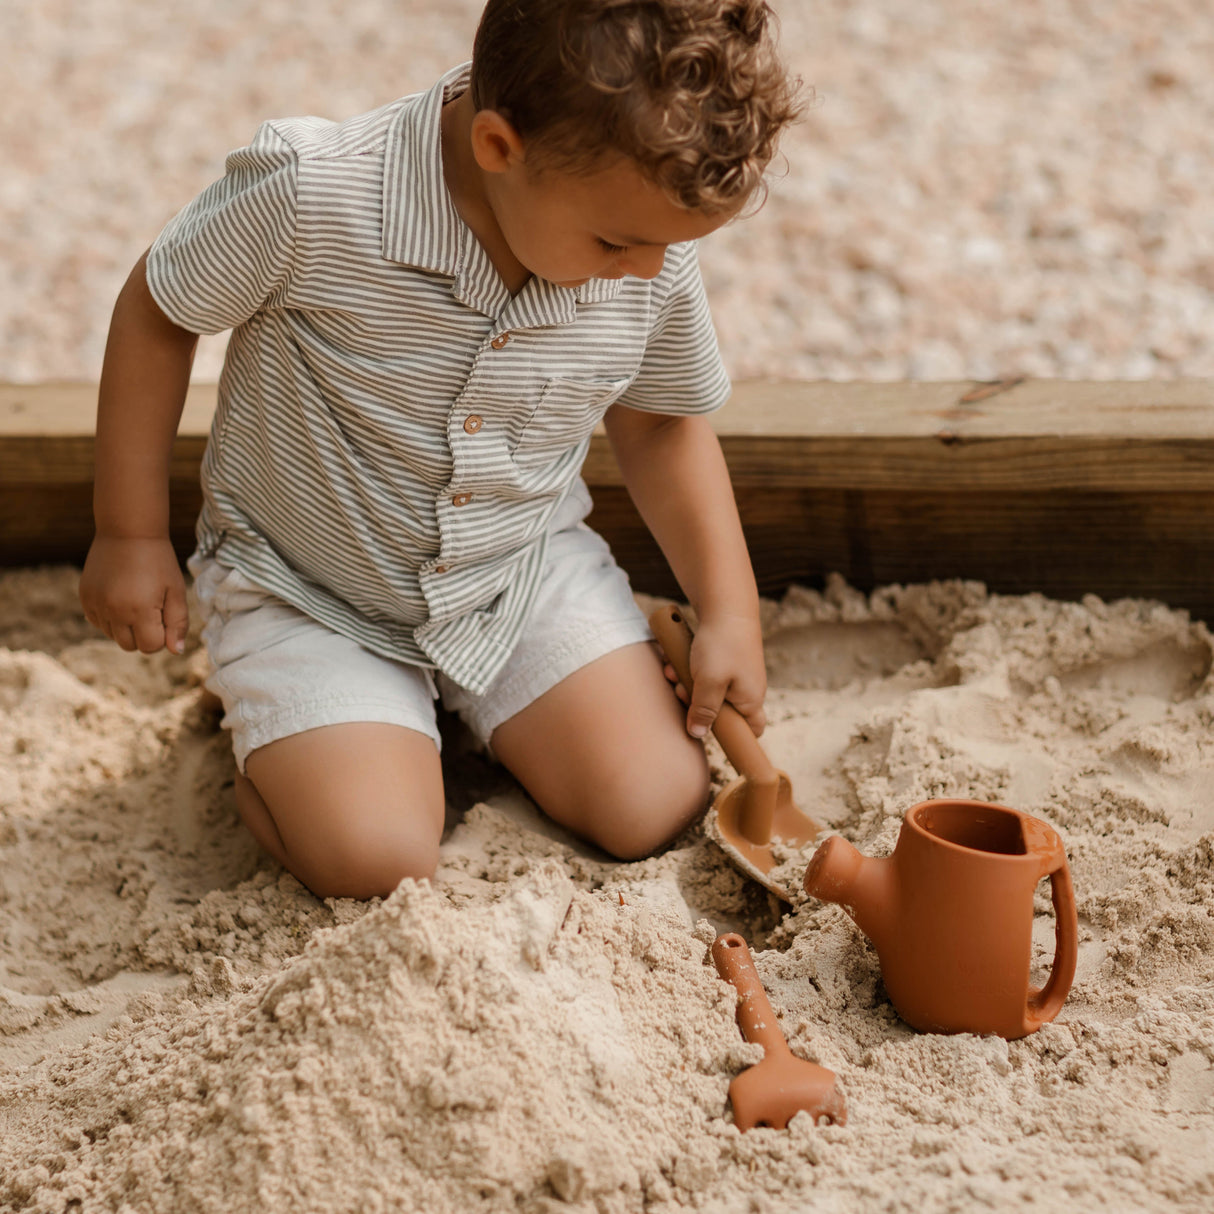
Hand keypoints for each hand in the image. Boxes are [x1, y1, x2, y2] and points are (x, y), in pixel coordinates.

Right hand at [79, 535, 189, 653]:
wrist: (128, 531)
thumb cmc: (158, 561)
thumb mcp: (176, 590)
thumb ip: (178, 623)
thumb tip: (175, 651)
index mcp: (139, 611)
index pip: (151, 647)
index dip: (162, 636)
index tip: (165, 615)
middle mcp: (113, 611)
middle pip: (130, 646)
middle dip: (144, 635)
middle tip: (152, 609)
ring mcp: (95, 605)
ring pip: (113, 636)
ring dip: (126, 627)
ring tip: (136, 600)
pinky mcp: (85, 597)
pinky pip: (98, 622)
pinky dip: (110, 618)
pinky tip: (121, 597)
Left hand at [661, 612, 766, 739]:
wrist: (725, 604)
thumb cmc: (721, 645)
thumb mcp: (709, 682)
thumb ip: (704, 711)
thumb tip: (698, 734)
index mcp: (751, 699)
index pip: (752, 730)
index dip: (735, 737)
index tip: (712, 733)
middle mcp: (746, 688)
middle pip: (719, 711)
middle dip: (695, 704)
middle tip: (682, 691)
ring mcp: (734, 673)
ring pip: (706, 691)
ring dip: (686, 683)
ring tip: (673, 672)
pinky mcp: (723, 659)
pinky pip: (702, 673)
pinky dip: (688, 669)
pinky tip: (674, 661)